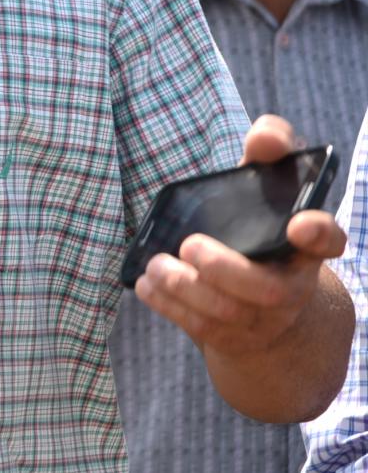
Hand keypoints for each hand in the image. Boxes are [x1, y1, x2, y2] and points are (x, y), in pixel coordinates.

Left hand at [135, 114, 347, 357]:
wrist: (263, 300)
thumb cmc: (259, 228)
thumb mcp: (265, 189)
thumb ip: (268, 156)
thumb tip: (266, 135)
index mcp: (304, 248)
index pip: (327, 240)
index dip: (318, 232)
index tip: (300, 221)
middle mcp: (290, 286)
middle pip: (267, 290)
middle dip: (226, 269)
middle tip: (190, 246)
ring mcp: (261, 318)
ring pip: (228, 314)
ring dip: (185, 289)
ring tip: (157, 265)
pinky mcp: (231, 337)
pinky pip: (201, 329)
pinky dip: (168, 306)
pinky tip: (146, 283)